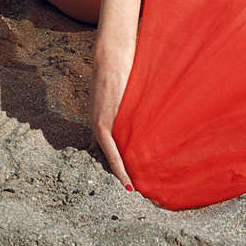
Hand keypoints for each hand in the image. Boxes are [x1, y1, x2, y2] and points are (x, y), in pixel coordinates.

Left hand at [90, 38, 135, 189]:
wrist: (111, 53)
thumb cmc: (123, 67)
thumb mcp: (124, 91)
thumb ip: (128, 105)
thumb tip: (149, 112)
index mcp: (100, 117)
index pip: (109, 148)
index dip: (119, 163)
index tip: (130, 179)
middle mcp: (96, 123)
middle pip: (107, 155)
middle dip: (121, 173)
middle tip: (137, 192)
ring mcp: (97, 123)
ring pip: (109, 156)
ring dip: (121, 174)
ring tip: (135, 192)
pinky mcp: (102, 121)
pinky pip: (110, 150)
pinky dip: (118, 167)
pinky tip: (127, 182)